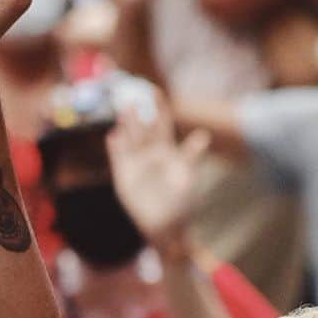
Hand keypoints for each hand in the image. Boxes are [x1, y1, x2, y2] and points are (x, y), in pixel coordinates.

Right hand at [106, 98, 209, 248]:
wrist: (167, 225)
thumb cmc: (181, 203)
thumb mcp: (187, 176)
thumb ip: (192, 155)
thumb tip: (204, 135)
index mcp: (166, 152)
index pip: (162, 125)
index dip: (159, 109)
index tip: (157, 92)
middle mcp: (149, 154)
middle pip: (142, 129)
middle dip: (138, 113)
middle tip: (132, 96)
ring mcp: (136, 164)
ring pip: (129, 139)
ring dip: (126, 125)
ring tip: (123, 109)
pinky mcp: (124, 176)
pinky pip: (118, 158)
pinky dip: (116, 148)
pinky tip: (113, 137)